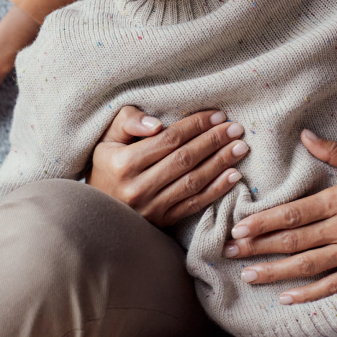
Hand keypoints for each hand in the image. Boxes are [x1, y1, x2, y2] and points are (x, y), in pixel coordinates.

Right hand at [87, 106, 249, 226]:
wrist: (96, 210)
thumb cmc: (105, 165)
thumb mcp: (107, 138)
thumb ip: (129, 122)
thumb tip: (157, 124)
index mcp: (124, 163)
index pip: (169, 139)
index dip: (196, 126)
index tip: (218, 115)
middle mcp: (138, 187)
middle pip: (185, 159)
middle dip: (214, 141)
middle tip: (236, 128)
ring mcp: (151, 208)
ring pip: (193, 182)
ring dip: (220, 163)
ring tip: (240, 148)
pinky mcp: (162, 221)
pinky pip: (194, 204)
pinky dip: (216, 190)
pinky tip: (233, 176)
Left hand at [221, 130, 336, 303]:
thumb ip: (334, 153)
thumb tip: (304, 135)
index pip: (293, 213)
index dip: (263, 222)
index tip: (239, 227)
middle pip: (293, 241)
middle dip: (259, 247)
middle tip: (230, 251)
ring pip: (307, 265)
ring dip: (275, 271)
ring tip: (249, 275)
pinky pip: (333, 286)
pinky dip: (309, 294)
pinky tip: (287, 299)